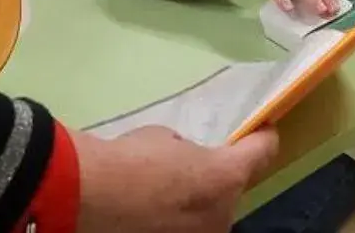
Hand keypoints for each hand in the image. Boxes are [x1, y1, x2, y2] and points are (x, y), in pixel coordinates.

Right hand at [74, 127, 277, 232]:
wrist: (90, 198)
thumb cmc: (127, 160)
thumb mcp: (162, 139)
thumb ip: (184, 151)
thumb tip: (182, 160)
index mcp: (225, 176)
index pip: (262, 153)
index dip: (263, 139)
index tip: (264, 131)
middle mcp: (224, 214)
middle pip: (231, 190)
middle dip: (216, 181)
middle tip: (188, 172)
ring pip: (209, 216)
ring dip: (195, 206)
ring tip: (163, 196)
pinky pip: (187, 228)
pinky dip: (175, 221)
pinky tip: (151, 213)